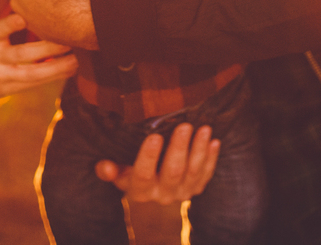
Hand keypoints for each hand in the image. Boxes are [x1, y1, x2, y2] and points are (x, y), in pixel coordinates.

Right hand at [0, 13, 77, 104]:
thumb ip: (3, 23)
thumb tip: (28, 0)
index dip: (8, 25)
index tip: (21, 18)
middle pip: (22, 53)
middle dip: (48, 48)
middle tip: (69, 40)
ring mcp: (1, 76)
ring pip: (31, 73)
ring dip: (56, 67)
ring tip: (75, 60)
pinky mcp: (8, 89)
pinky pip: (32, 84)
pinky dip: (52, 77)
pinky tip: (68, 71)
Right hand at [95, 123, 220, 203]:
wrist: (152, 189)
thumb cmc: (130, 170)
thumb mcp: (118, 171)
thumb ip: (109, 169)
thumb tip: (105, 167)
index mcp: (140, 191)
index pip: (143, 175)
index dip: (148, 156)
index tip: (154, 136)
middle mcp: (162, 195)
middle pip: (172, 172)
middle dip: (179, 148)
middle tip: (185, 125)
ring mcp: (181, 193)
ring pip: (192, 172)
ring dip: (199, 149)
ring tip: (204, 128)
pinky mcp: (196, 188)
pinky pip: (206, 174)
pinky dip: (211, 158)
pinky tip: (214, 141)